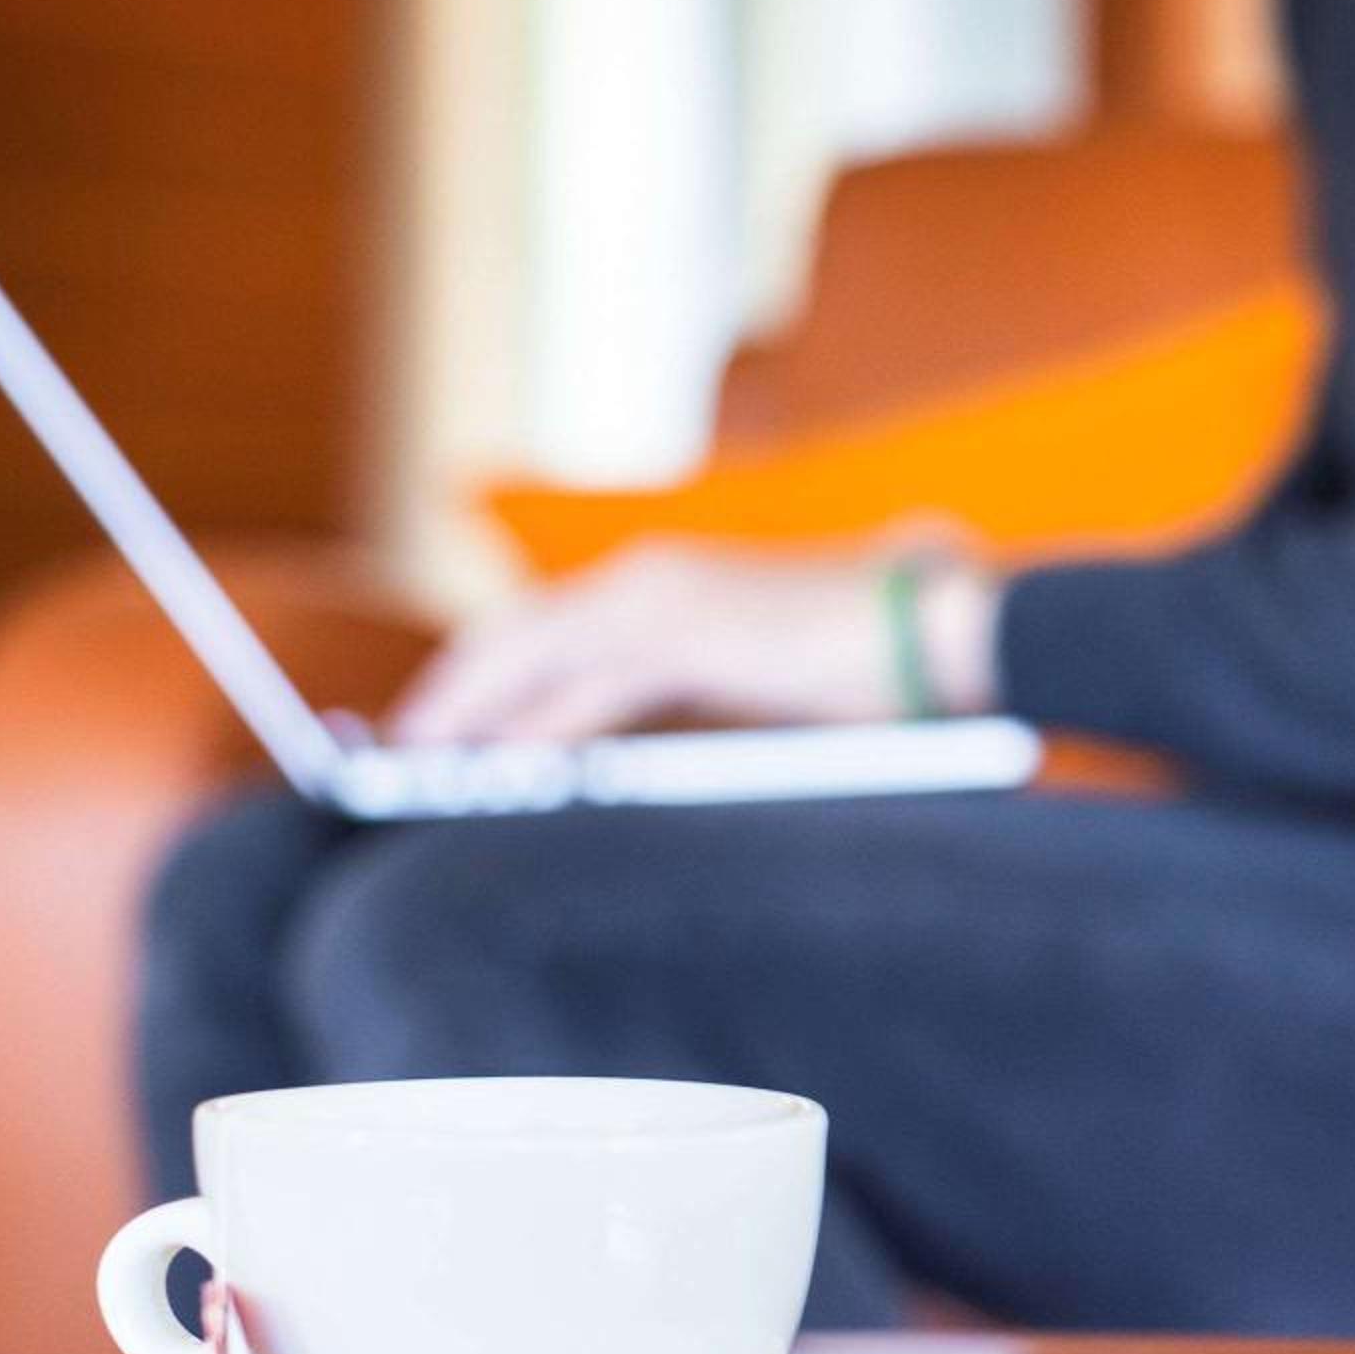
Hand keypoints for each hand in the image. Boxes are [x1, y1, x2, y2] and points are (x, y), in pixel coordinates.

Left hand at [386, 533, 1002, 745]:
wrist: (957, 627)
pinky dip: (520, 735)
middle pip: (512, 636)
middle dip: (451, 697)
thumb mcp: (773, 684)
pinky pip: (569, 692)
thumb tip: (656, 759)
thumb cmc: (890, 665)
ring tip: (416, 773)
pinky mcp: (681, 634)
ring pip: (520, 655)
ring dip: (463, 716)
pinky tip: (487, 776)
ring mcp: (661, 597)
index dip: (489, 683)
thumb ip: (707, 702)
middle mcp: (652, 577)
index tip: (443, 731)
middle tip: (397, 757)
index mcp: (675, 583)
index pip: (551, 632)